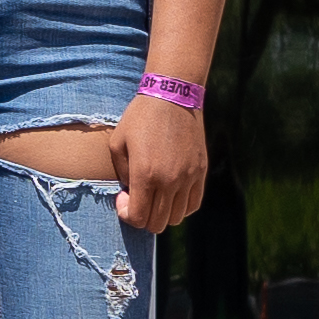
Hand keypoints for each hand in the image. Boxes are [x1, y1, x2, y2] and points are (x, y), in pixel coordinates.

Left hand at [115, 89, 210, 235]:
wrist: (173, 96)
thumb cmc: (140, 117)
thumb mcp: (117, 143)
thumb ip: (121, 174)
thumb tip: (130, 194)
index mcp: (145, 174)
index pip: (139, 217)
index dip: (127, 215)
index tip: (123, 199)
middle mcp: (170, 180)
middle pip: (158, 223)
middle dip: (143, 217)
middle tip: (137, 199)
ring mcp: (188, 178)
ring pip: (177, 217)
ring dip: (162, 213)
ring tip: (154, 196)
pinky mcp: (200, 172)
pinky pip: (193, 204)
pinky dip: (181, 207)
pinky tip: (171, 194)